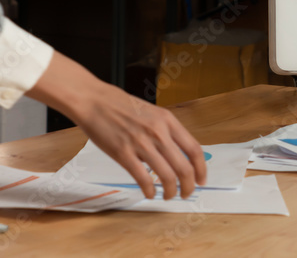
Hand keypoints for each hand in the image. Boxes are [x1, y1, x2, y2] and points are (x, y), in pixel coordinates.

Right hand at [27, 53, 206, 199]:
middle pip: (184, 168)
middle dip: (188, 187)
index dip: (201, 170)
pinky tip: (149, 194)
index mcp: (168, 121)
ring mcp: (141, 143)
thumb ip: (166, 132)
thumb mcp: (152, 114)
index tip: (201, 180)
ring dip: (171, 192)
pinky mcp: (123, 153)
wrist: (94, 101)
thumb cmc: (121, 106)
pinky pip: (143, 179)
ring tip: (168, 196)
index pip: (194, 150)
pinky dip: (150, 191)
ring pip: (166, 177)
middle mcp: (158, 132)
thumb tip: (178, 156)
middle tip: (186, 194)